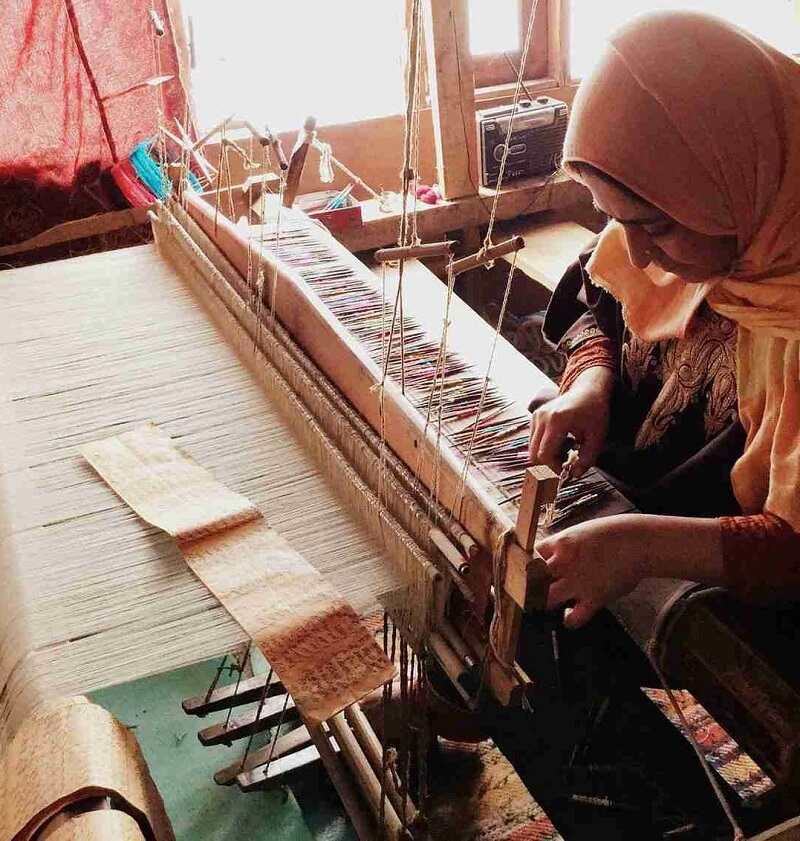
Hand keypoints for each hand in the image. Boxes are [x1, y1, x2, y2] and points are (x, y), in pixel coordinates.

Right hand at [529, 367, 612, 475]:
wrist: (588, 390)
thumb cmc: (594, 412)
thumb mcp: (597, 437)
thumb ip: (587, 458)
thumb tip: (574, 475)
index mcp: (557, 421)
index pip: (545, 455)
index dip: (554, 468)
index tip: (566, 470)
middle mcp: (542, 417)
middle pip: (534, 454)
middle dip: (549, 463)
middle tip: (566, 461)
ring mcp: (536, 416)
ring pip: (532, 448)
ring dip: (546, 454)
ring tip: (565, 448)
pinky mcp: (534, 416)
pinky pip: (533, 440)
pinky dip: (544, 446)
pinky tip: (560, 441)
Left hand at [537, 513, 724, 627]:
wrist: (638, 542)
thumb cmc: (608, 535)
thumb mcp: (578, 533)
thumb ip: (559, 547)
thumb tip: (542, 557)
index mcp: (559, 543)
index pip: (528, 556)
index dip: (523, 565)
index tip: (521, 572)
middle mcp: (564, 563)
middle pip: (531, 580)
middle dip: (527, 587)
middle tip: (529, 593)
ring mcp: (578, 582)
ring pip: (546, 600)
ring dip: (545, 604)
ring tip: (549, 603)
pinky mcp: (594, 598)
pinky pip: (573, 618)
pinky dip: (568, 620)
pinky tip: (569, 615)